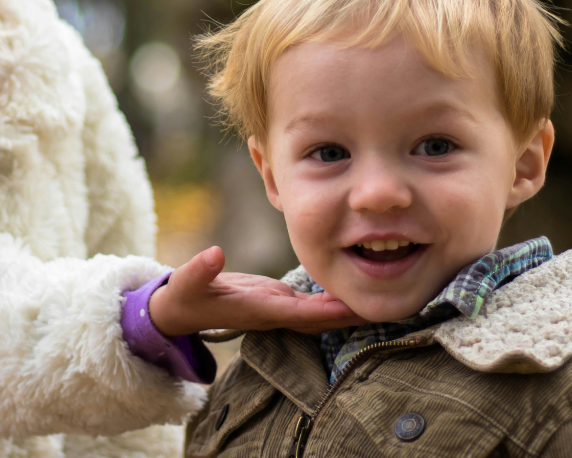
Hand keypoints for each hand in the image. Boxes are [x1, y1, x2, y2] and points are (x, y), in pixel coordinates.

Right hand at [147, 246, 366, 337]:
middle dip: (351, 315)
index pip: (299, 314)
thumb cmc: (184, 297)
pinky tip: (356, 287)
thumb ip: (198, 270)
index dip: (326, 311)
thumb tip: (213, 253)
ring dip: (349, 308)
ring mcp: (279, 308)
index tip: (354, 304)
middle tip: (389, 305)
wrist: (182, 311)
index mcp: (258, 310)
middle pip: (321, 319)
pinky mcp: (279, 299)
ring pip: (321, 313)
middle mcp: (275, 314)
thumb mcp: (186, 283)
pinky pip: (314, 304)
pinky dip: (335, 299)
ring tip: (385, 296)